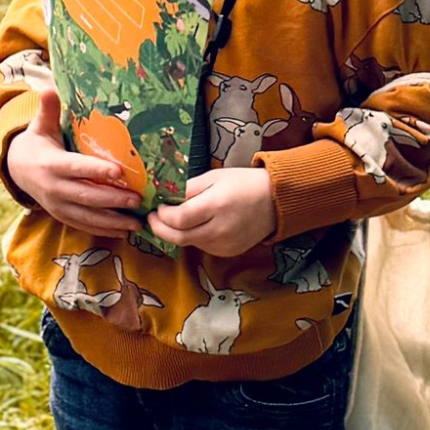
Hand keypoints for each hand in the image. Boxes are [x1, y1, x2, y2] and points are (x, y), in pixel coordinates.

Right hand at [5, 88, 143, 237]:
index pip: (76, 168)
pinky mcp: (61, 216)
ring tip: (137, 222)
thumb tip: (49, 87)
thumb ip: (48, 110)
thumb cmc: (37, 144)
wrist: (17, 170)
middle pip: (86, 196)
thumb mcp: (40, 126)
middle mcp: (53, 188)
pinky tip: (124, 231)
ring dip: (113, 221)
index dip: (96, 170)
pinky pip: (84, 226)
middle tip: (138, 199)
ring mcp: (57, 206)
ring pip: (87, 216)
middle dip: (113, 199)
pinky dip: (104, 230)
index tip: (118, 171)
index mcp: (51, 165)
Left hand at [148, 166, 275, 253]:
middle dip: (160, 229)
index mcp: (216, 206)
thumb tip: (165, 197)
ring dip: (177, 233)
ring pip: (189, 243)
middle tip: (153, 219)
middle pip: (179, 237)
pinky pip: (203, 247)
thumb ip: (188, 189)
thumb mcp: (214, 177)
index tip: (158, 207)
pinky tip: (196, 226)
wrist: (276, 200)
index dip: (162, 215)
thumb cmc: (244, 183)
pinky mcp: (229, 252)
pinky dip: (193, 237)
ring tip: (174, 219)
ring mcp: (225, 244)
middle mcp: (220, 229)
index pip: (179, 219)